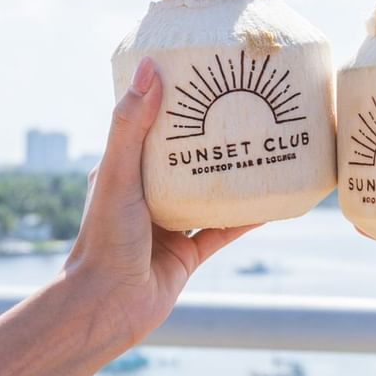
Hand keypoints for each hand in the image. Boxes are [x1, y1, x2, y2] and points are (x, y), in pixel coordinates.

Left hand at [64, 56, 258, 349]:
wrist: (107, 307)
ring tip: (262, 148)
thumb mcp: (118, 174)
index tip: (200, 77)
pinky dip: (246, 216)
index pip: (149, 127)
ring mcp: (168, 226)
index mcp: (124, 172)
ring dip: (230, 175)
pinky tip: (271, 201)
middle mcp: (146, 196)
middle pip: (184, 159)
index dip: (172, 103)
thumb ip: (132, 125)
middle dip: (210, 137)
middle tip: (242, 107)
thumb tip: (150, 69)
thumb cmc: (104, 238)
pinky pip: (224, 230)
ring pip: (207, 193)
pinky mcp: (187, 254)